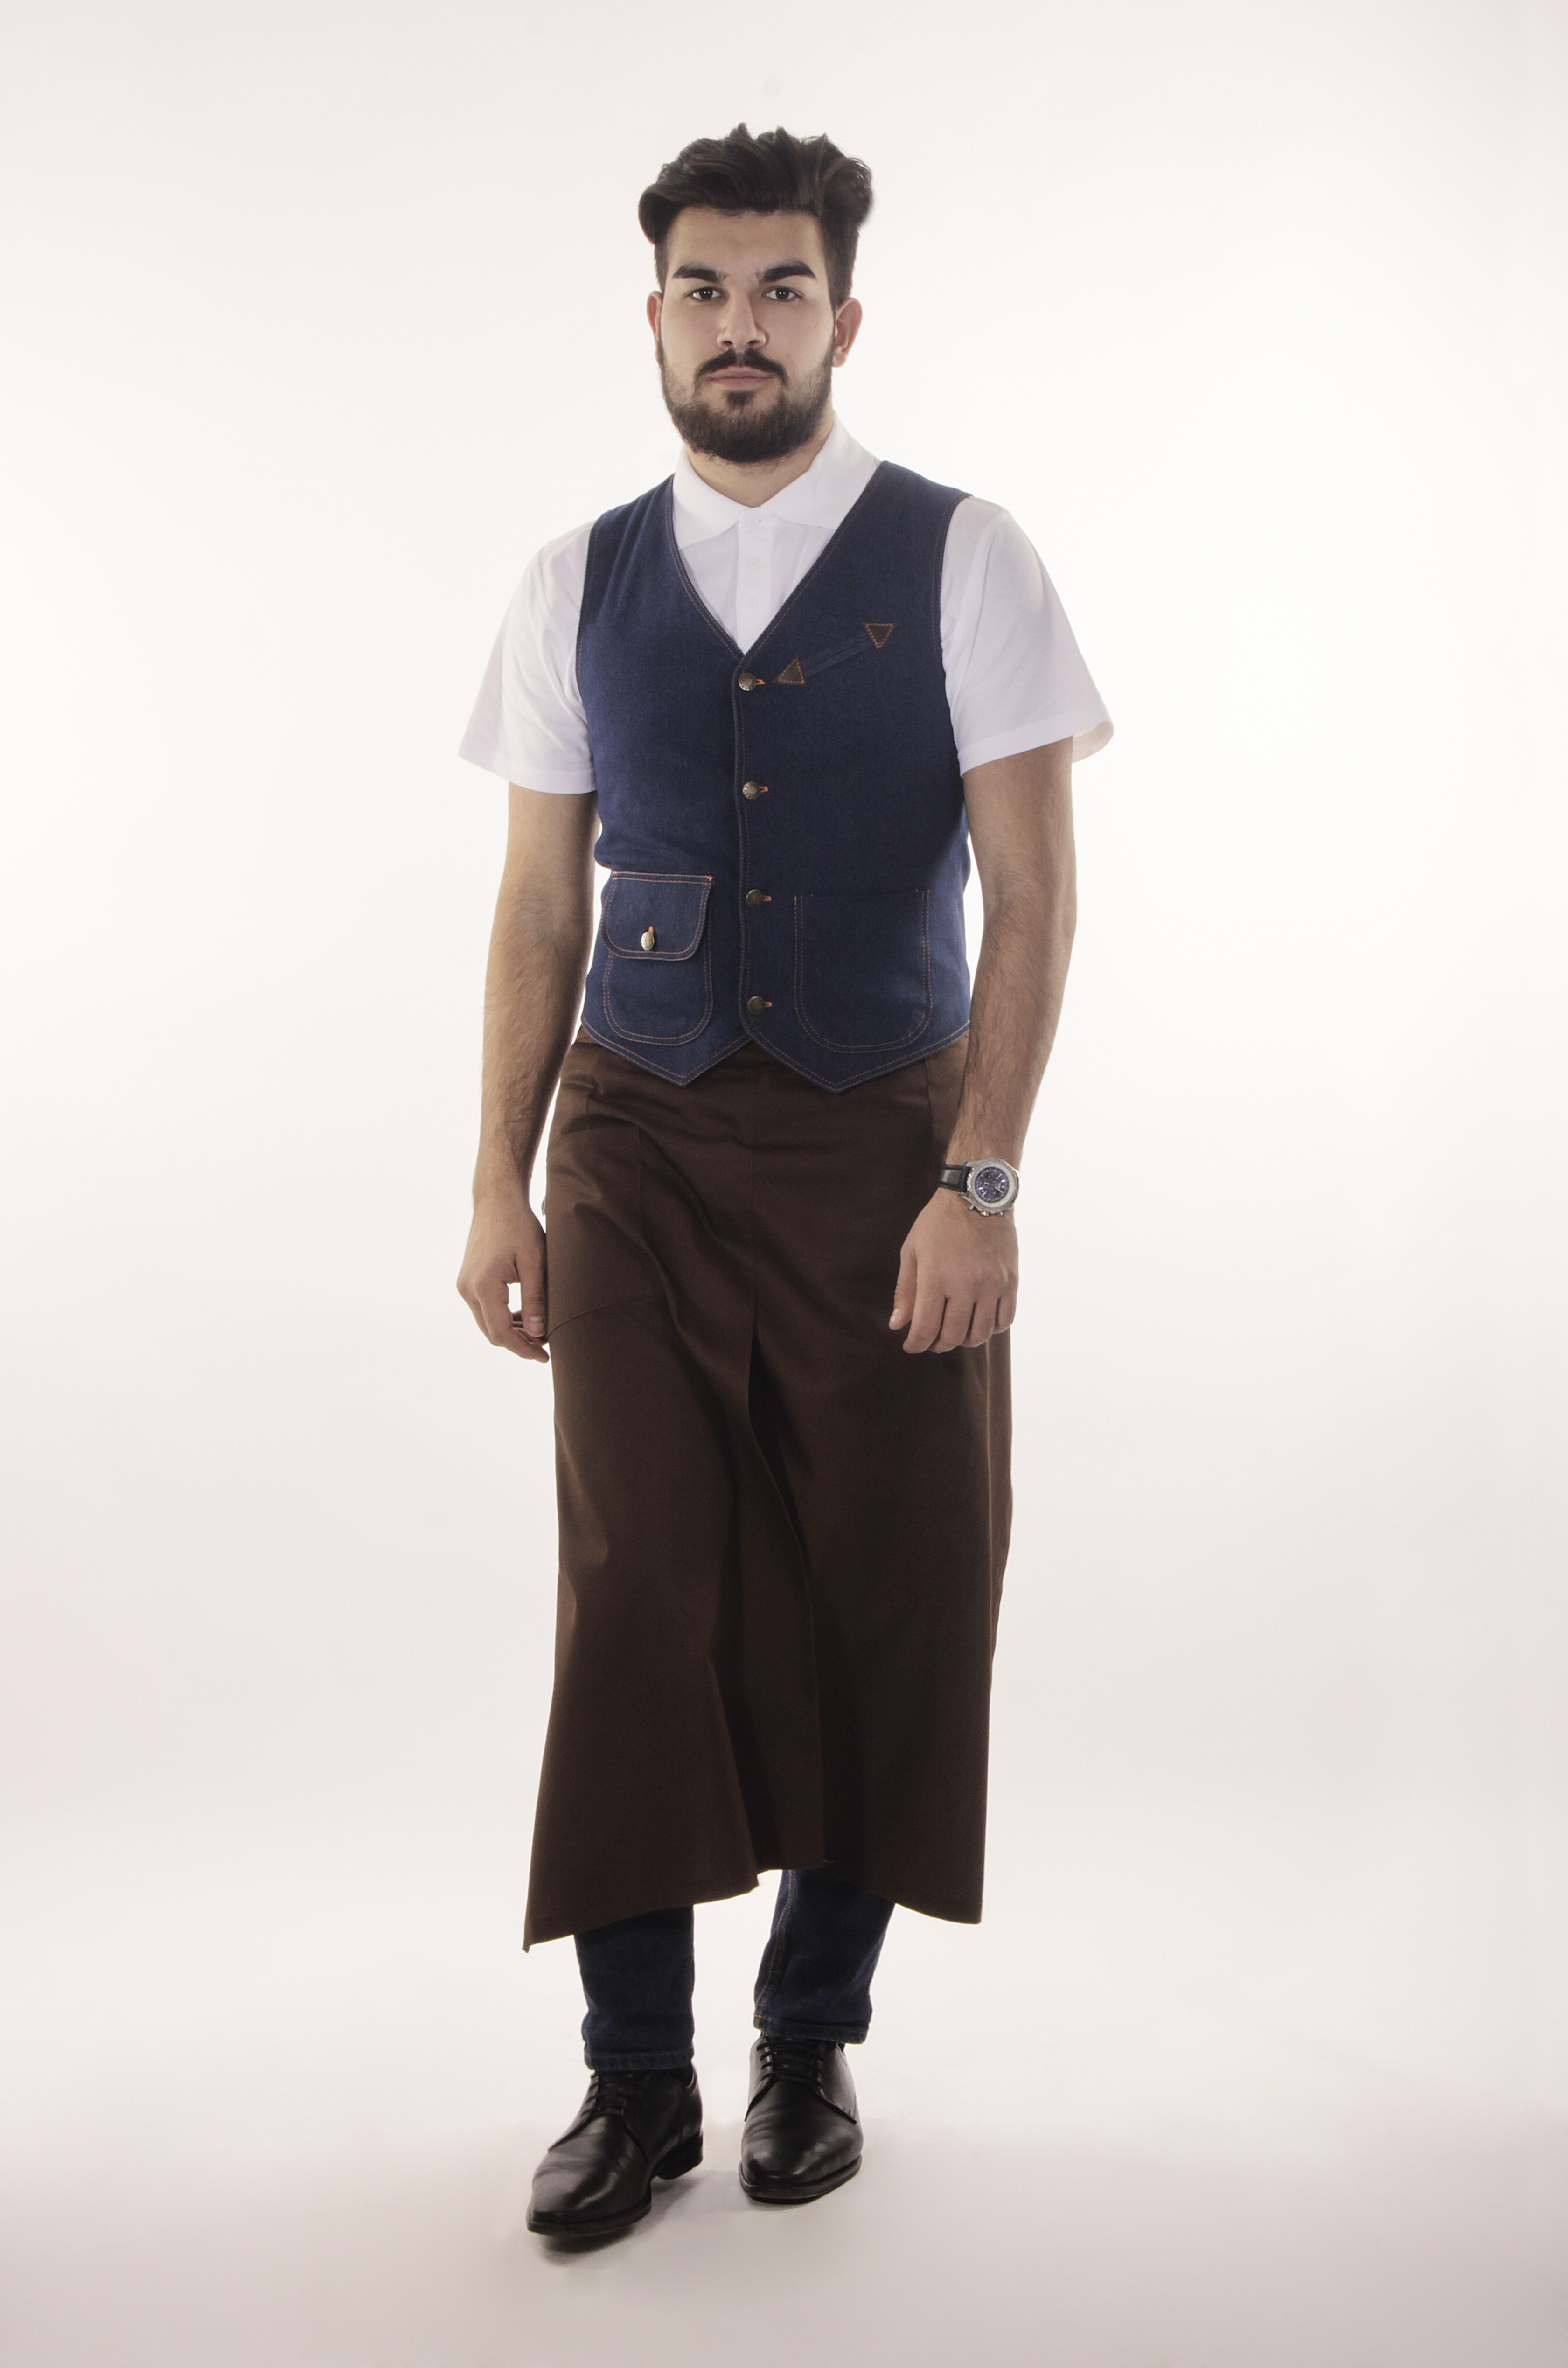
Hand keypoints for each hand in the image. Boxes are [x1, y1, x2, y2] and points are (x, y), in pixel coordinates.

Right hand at [457, 1187, 549, 1362]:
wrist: (497, 1200)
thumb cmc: (518, 1225)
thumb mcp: (534, 1262)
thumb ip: (535, 1299)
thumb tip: (537, 1333)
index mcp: (483, 1286)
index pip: (501, 1333)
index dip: (523, 1349)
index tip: (544, 1357)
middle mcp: (467, 1288)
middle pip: (491, 1332)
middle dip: (518, 1343)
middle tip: (545, 1345)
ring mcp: (464, 1284)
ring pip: (487, 1322)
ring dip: (511, 1330)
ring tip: (538, 1330)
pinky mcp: (467, 1279)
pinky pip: (483, 1308)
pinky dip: (502, 1316)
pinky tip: (523, 1315)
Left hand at [889, 1189, 1017, 1353]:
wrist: (978, 1196)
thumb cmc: (939, 1223)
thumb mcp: (912, 1250)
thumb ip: (906, 1290)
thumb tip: (898, 1326)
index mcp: (937, 1276)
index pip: (926, 1328)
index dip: (916, 1345)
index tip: (911, 1346)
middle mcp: (966, 1284)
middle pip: (953, 1336)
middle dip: (938, 1345)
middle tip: (931, 1340)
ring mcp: (992, 1284)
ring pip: (980, 1334)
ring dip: (964, 1341)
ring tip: (955, 1332)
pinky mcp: (1010, 1282)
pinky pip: (1004, 1321)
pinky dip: (990, 1330)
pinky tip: (978, 1321)